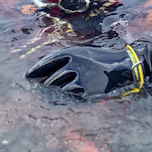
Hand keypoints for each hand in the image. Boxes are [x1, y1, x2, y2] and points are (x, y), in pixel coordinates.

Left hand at [26, 40, 151, 98]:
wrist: (124, 66)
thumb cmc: (102, 59)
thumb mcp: (84, 54)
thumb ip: (68, 60)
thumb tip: (47, 71)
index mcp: (73, 53)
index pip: (48, 61)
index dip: (36, 68)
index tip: (27, 75)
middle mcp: (75, 64)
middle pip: (51, 76)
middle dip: (41, 83)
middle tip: (34, 88)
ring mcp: (81, 78)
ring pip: (59, 87)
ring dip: (51, 91)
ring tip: (46, 94)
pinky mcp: (87, 91)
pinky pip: (71, 95)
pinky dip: (65, 97)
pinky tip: (61, 98)